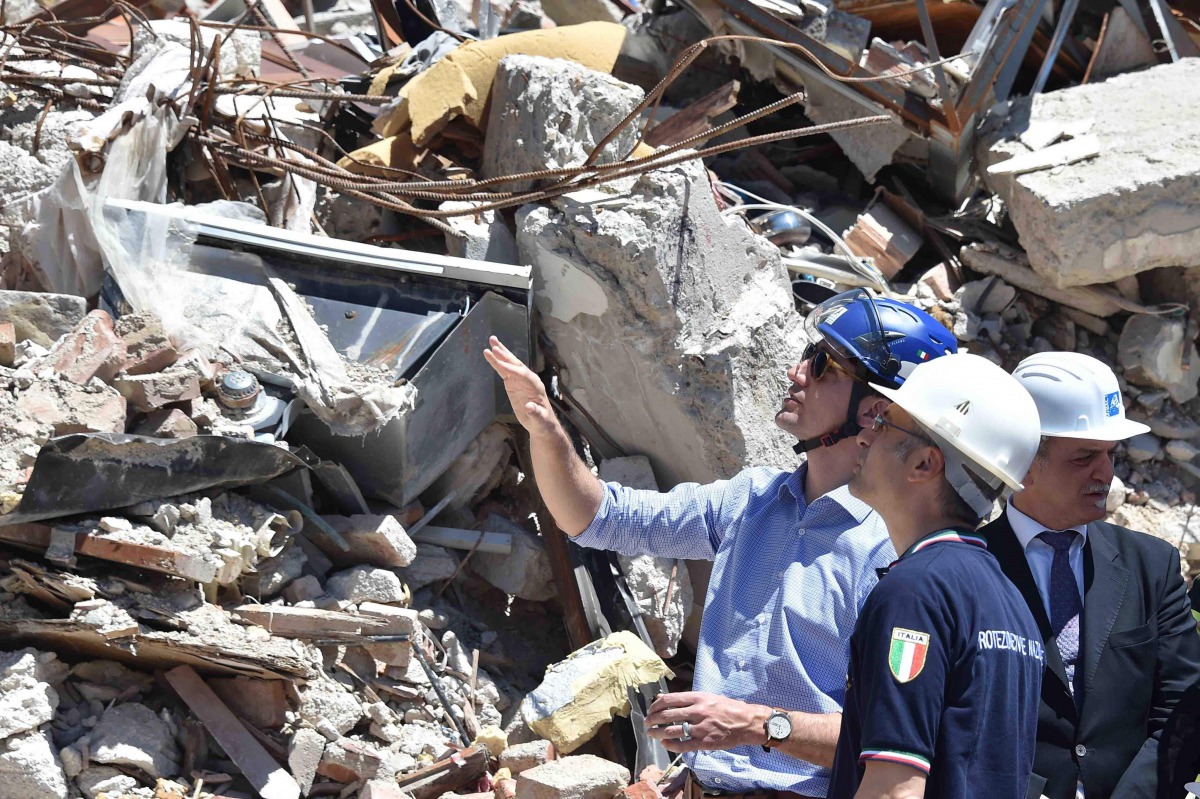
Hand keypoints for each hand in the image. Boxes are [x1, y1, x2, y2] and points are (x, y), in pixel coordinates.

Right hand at [483, 336, 559, 439]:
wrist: (540, 423)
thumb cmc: (542, 422)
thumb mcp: (540, 420)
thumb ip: (535, 413)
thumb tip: (530, 407)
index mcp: (535, 385)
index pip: (523, 374)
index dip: (512, 369)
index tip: (501, 364)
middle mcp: (528, 378)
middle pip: (515, 364)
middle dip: (505, 355)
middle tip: (494, 345)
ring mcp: (519, 379)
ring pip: (509, 363)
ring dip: (500, 352)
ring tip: (491, 340)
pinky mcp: (512, 382)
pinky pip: (503, 370)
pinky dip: (496, 362)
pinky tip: (489, 354)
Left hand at [644, 692, 769, 752]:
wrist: (745, 722)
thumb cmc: (726, 707)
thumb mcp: (707, 697)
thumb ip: (687, 699)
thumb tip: (664, 700)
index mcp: (698, 697)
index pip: (669, 700)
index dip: (655, 706)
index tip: (650, 710)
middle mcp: (697, 711)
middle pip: (667, 716)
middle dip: (652, 720)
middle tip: (647, 723)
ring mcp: (700, 728)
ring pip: (671, 731)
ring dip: (658, 733)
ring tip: (652, 734)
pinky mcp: (704, 742)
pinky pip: (682, 745)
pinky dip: (670, 745)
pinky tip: (665, 744)